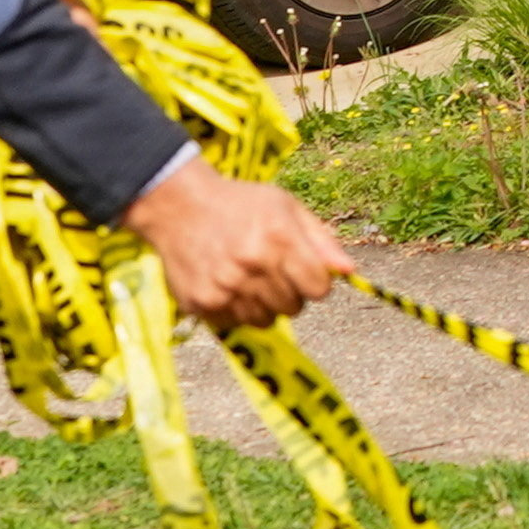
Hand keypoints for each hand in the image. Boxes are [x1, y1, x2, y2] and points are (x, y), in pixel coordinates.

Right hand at [126, 162, 351, 328]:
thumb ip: (321, 240)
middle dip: (290, 292)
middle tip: (270, 269)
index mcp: (279, 239)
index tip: (304, 271)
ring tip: (248, 277)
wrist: (178, 206)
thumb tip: (350, 271)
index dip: (316, 281)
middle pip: (294, 308)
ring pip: (266, 321)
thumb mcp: (286, 207)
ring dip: (263, 304)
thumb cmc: (240, 204)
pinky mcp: (202, 303)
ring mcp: (225, 287)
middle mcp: (253, 265)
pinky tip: (226, 283)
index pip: (320, 289)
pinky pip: (235, 324)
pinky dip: (235, 309)